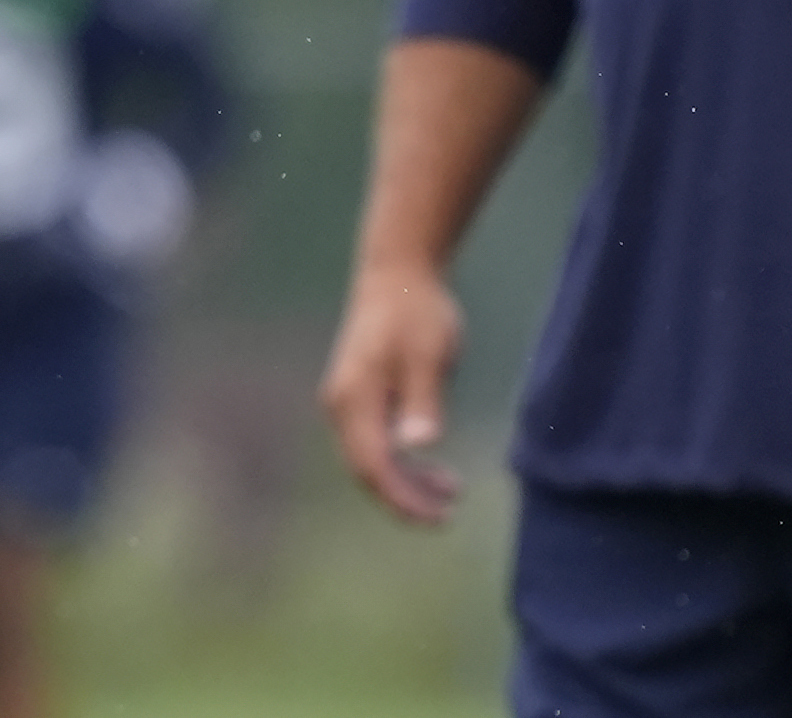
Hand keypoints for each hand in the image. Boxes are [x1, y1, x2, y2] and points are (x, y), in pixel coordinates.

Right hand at [321, 259, 467, 524]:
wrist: (398, 274)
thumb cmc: (416, 312)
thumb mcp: (429, 354)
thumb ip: (422, 400)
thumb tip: (416, 444)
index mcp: (354, 398)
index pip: (373, 467)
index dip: (403, 499)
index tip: (440, 517)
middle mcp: (341, 405)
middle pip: (366, 471)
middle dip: (405, 498)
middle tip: (449, 513)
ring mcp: (345, 401)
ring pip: (369, 460)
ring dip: (406, 483)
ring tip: (450, 490)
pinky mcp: (357, 397)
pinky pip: (373, 444)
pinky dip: (400, 463)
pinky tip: (430, 464)